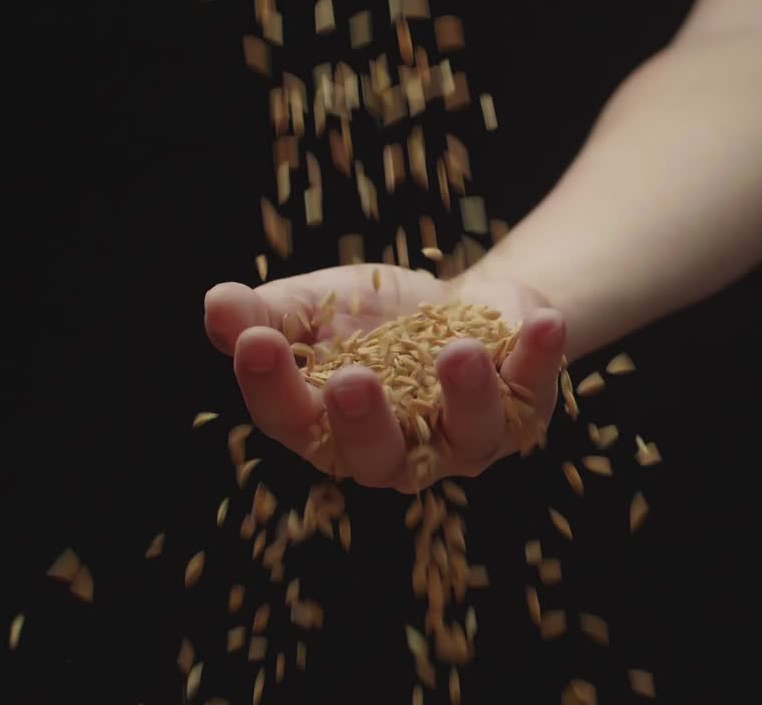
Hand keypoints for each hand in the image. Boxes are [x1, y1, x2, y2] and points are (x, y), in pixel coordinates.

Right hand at [203, 265, 566, 490]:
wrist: (462, 305)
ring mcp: (465, 439)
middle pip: (377, 457)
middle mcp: (399, 452)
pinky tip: (544, 321)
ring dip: (465, 394)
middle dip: (364, 423)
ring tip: (457, 349)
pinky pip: (533, 389)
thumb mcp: (316, 307)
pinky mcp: (523, 409)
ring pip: (466, 434)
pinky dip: (539, 356)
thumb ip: (267, 313)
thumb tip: (217, 303)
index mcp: (332, 431)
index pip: (293, 422)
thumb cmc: (376, 318)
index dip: (271, 388)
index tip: (255, 342)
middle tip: (350, 382)